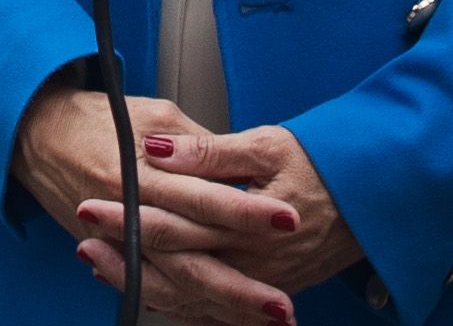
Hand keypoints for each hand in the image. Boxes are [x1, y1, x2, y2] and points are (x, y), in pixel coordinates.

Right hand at [10, 71, 298, 316]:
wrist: (33, 131)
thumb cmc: (94, 116)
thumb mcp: (151, 113)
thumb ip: (199, 145)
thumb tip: (243, 172)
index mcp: (140, 171)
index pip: (201, 198)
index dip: (245, 211)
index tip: (287, 220)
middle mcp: (127, 211)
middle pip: (188, 259)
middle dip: (238, 286)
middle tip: (282, 304)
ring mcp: (116, 239)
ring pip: (173, 285)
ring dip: (220, 306)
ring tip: (264, 318)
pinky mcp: (110, 251)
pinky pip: (151, 288)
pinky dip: (186, 308)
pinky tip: (220, 318)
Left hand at [99, 124, 362, 316]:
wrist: (371, 202)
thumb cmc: (321, 165)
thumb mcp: (268, 146)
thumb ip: (210, 153)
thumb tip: (158, 149)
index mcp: (252, 223)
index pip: (178, 220)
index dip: (129, 214)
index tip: (88, 204)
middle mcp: (254, 262)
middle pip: (176, 263)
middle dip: (123, 251)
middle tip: (80, 232)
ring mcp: (259, 283)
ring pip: (189, 294)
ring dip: (139, 279)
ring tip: (95, 260)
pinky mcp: (263, 290)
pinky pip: (210, 307)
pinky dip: (170, 297)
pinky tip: (141, 282)